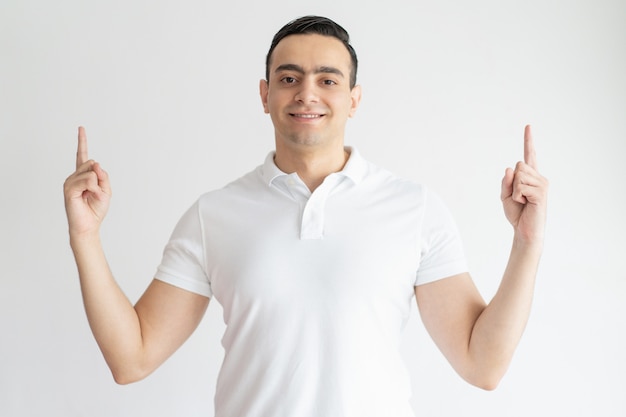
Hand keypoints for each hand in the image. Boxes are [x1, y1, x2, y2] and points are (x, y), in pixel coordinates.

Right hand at [63, 127, 111, 238]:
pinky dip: (93, 188)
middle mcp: (74, 176)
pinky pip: (87, 179)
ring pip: (91, 171)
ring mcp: (70, 181)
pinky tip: (88, 196)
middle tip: (95, 192)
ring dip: (97, 185)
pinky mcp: (68, 188)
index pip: (82, 156)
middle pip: (92, 163)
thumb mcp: (106, 190)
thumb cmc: (96, 209)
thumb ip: (103, 176)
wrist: (88, 225)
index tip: (81, 128)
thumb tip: (95, 163)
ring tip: (90, 196)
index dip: (82, 141)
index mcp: (83, 175)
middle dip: (100, 178)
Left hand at [500, 125, 548, 244]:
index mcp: (530, 176)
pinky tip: (525, 204)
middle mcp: (539, 177)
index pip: (529, 155)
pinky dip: (517, 197)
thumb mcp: (505, 196)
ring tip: (523, 201)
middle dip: (512, 182)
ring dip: (515, 190)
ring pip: (519, 175)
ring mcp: (542, 184)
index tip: (528, 126)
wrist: (525, 231)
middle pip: (518, 165)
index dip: (528, 140)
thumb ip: (506, 181)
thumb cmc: (517, 214)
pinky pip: (520, 187)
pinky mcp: (541, 193)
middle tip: (518, 197)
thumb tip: (509, 168)